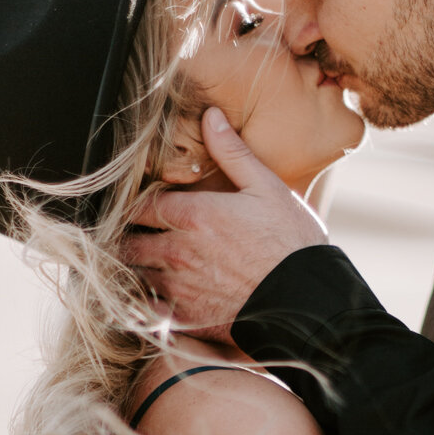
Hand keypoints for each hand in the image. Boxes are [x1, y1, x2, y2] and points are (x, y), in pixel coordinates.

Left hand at [122, 108, 327, 338]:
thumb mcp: (267, 188)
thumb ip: (232, 153)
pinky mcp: (184, 318)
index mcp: (191, 215)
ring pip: (133, 274)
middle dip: (128, 236)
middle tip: (134, 235)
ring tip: (141, 264)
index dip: (134, 205)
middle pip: (128, 241)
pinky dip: (142, 302)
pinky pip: (145, 309)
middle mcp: (175, 250)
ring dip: (133, 268)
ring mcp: (177, 287)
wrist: (305, 302)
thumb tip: (211, 116)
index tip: (140, 207)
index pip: (137, 205)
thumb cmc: (291, 244)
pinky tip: (151, 297)